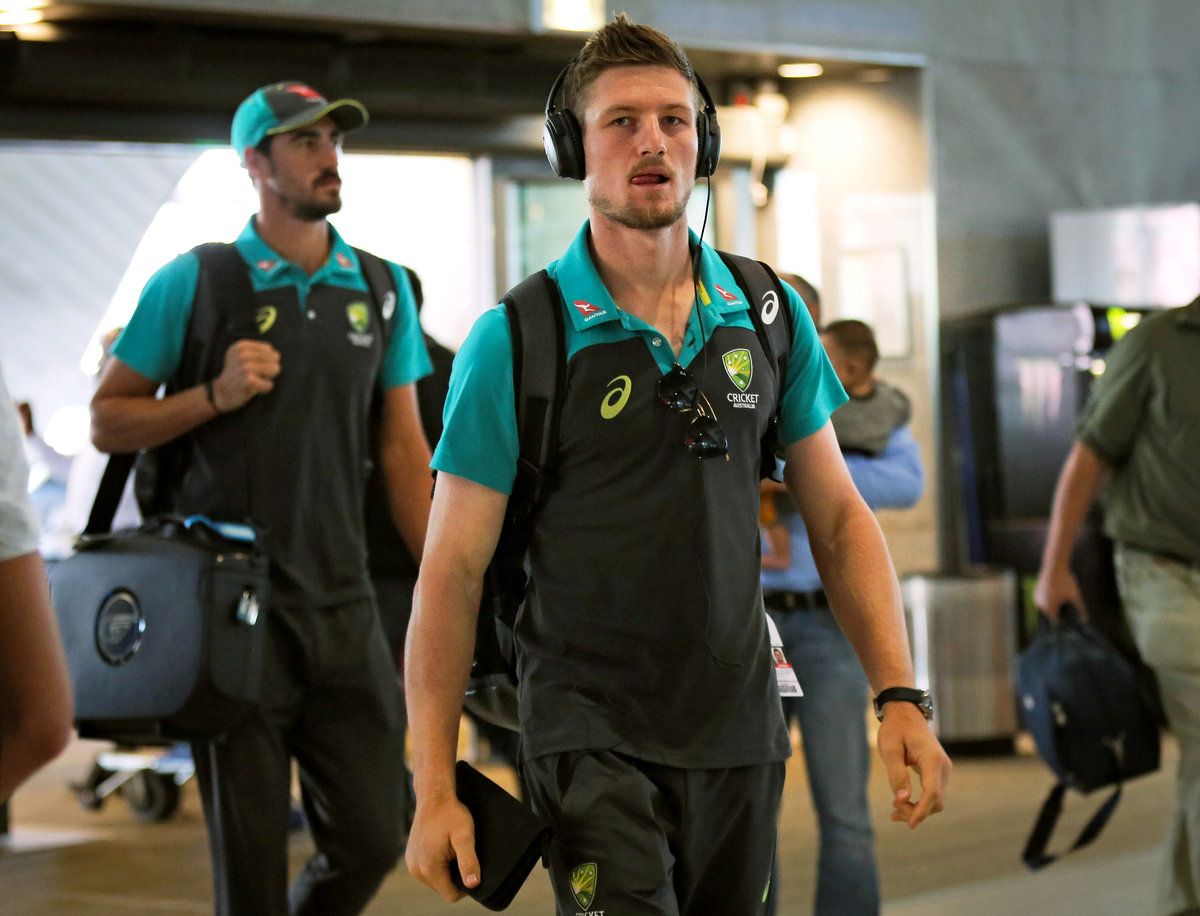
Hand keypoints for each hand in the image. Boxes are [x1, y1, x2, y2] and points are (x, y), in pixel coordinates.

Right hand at [211, 340, 280, 411]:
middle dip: (269, 368)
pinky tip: (253, 388)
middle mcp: (242, 353)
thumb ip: (258, 353)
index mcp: (241, 346)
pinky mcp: (249, 380)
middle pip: (275, 358)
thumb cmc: (235, 376)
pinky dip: (264, 388)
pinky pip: (269, 384)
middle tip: (254, 375)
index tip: (252, 366)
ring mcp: (245, 366)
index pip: (269, 349)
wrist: (219, 394)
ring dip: (267, 378)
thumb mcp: (241, 357)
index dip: (266, 360)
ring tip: (253, 381)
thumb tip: (277, 355)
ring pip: (274, 369)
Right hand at [405, 793, 480, 901]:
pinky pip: (428, 870)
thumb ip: (468, 861)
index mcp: (428, 868)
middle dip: (455, 876)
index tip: (472, 866)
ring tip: (452, 849)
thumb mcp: (465, 837)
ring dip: (447, 870)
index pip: (451, 894)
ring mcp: (411, 863)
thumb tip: (473, 884)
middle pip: (443, 888)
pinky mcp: (411, 857)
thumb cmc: (451, 814)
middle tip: (461, 853)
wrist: (434, 796)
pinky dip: (438, 864)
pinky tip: (443, 847)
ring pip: (436, 880)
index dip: (466, 886)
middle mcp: (416, 869)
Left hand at [876, 702, 950, 828]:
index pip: (932, 792)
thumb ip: (896, 774)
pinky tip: (902, 805)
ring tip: (894, 812)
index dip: (922, 810)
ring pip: (936, 799)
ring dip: (918, 809)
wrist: (905, 713)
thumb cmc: (895, 729)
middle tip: (893, 813)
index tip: (910, 824)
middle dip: (917, 811)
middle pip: (936, 800)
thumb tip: (902, 799)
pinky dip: (920, 802)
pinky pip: (933, 793)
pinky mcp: (938, 772)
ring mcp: (943, 769)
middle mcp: (943, 766)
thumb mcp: (890, 749)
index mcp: (932, 759)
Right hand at [1032, 564, 1085, 621]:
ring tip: (1064, 601)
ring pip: (1047, 609)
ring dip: (1054, 608)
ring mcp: (1037, 599)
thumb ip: (1081, 609)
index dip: (1065, 623)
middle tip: (1069, 608)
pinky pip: (1043, 602)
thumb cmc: (1065, 581)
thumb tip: (1084, 621)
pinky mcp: (1036, 593)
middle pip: (1051, 615)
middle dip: (1060, 614)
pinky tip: (1058, 597)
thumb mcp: (1075, 596)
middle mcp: (1040, 605)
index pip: (1056, 622)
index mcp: (1049, 608)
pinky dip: (1050, 602)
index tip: (1072, 620)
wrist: (1054, 566)